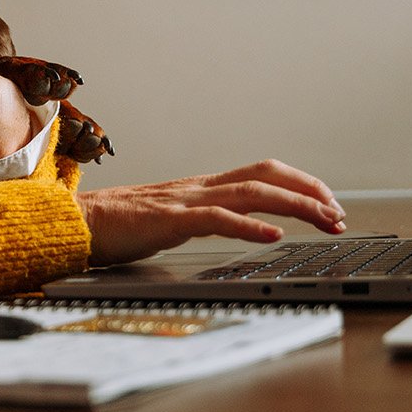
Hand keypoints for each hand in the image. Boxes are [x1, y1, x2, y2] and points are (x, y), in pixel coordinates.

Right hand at [77, 160, 345, 265]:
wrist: (73, 224)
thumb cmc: (114, 227)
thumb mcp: (169, 221)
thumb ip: (198, 220)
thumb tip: (232, 228)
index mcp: (200, 189)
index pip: (262, 174)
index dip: (300, 185)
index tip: (327, 206)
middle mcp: (198, 188)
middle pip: (267, 175)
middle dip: (310, 191)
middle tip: (339, 214)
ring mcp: (184, 201)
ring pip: (252, 192)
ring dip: (295, 205)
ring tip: (325, 220)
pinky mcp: (169, 220)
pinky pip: (216, 219)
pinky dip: (249, 226)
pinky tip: (273, 237)